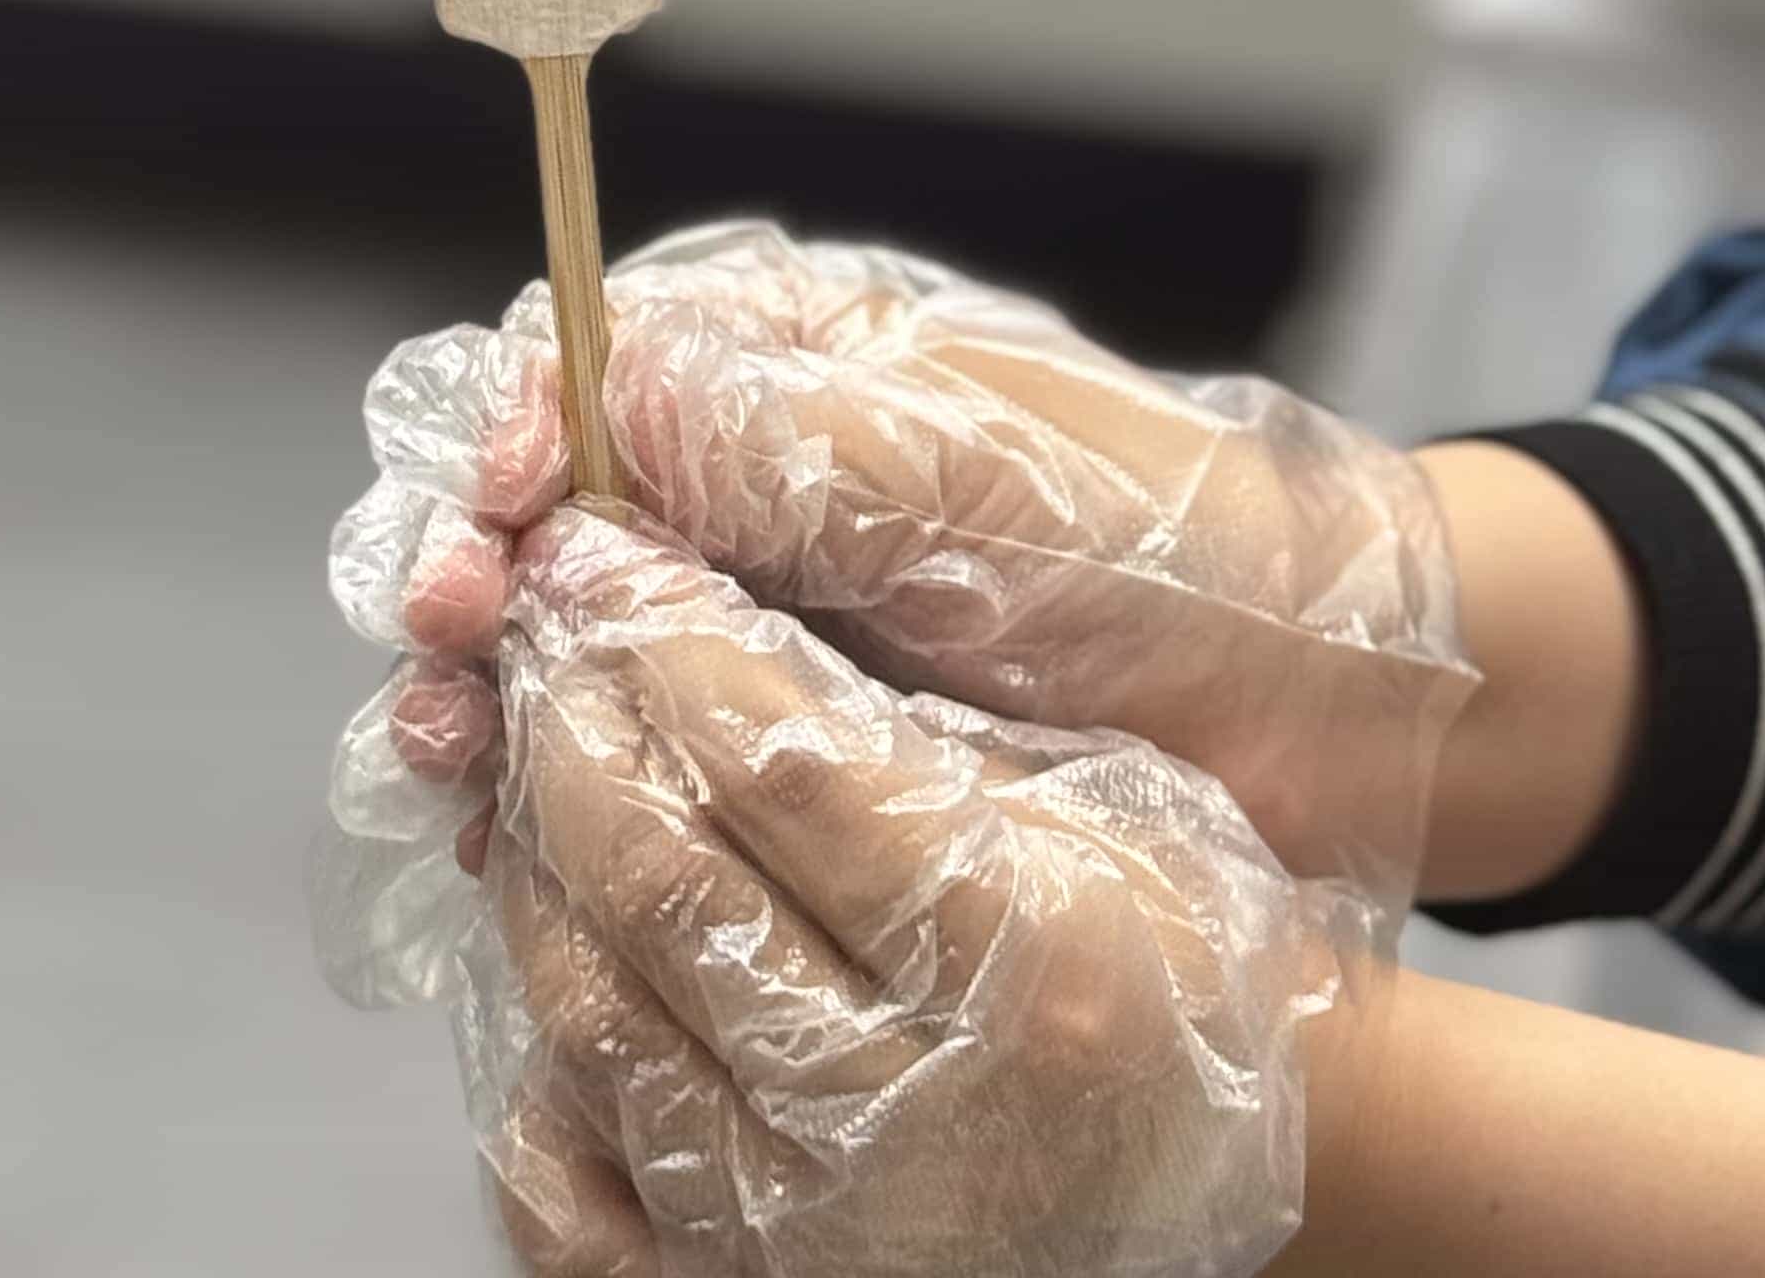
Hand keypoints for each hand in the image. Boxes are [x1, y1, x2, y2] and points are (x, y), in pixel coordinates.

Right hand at [339, 224, 1470, 920]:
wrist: (1313, 708)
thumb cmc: (1166, 547)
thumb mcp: (979, 472)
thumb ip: (793, 440)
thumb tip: (612, 394)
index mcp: (791, 360)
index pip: (591, 365)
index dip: (518, 432)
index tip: (498, 513)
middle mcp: (752, 476)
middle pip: (547, 507)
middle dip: (474, 571)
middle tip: (445, 642)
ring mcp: (760, 612)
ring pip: (566, 637)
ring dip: (490, 690)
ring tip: (450, 754)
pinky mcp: (781, 742)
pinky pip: (633, 753)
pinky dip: (558, 788)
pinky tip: (511, 838)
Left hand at [463, 510, 1352, 1277]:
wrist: (1231, 1186)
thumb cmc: (1174, 968)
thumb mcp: (1096, 805)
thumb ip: (910, 731)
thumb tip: (691, 622)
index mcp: (1024, 964)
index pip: (783, 770)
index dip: (665, 638)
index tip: (601, 554)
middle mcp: (909, 1118)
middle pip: (665, 887)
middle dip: (572, 726)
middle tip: (536, 629)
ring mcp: (817, 1236)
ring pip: (596, 1021)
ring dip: (534, 868)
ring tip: (533, 766)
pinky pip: (576, 1204)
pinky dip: (540, 1076)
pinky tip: (560, 968)